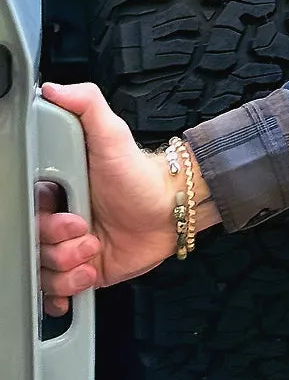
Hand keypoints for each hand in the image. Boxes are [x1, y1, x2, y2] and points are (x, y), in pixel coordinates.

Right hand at [36, 81, 177, 314]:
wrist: (173, 209)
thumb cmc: (139, 173)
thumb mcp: (112, 135)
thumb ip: (86, 105)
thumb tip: (54, 88)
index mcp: (53, 191)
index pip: (24, 214)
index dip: (43, 221)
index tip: (71, 216)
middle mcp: (56, 221)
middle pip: (31, 246)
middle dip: (58, 246)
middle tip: (87, 233)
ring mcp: (68, 247)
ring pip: (43, 272)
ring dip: (68, 267)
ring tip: (95, 251)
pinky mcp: (83, 270)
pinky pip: (57, 292)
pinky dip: (66, 291)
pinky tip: (85, 276)